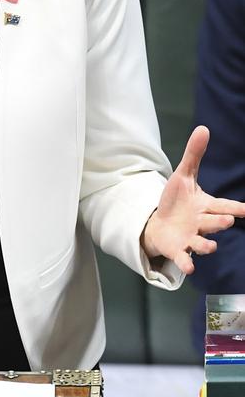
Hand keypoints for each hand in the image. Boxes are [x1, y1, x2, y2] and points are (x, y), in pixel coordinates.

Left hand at [141, 126, 244, 274]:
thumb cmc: (176, 201)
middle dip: (221, 221)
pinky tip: (189, 268)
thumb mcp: (183, 176)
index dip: (237, 208)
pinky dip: (186, 262)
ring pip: (202, 242)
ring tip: (211, 246)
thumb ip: (194, 155)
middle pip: (214, 222)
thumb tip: (203, 128)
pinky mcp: (178, 249)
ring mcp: (191, 238)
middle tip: (228, 219)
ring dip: (207, 245)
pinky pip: (184, 258)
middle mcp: (202, 224)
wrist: (159, 223)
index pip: (224, 206)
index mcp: (206, 206)